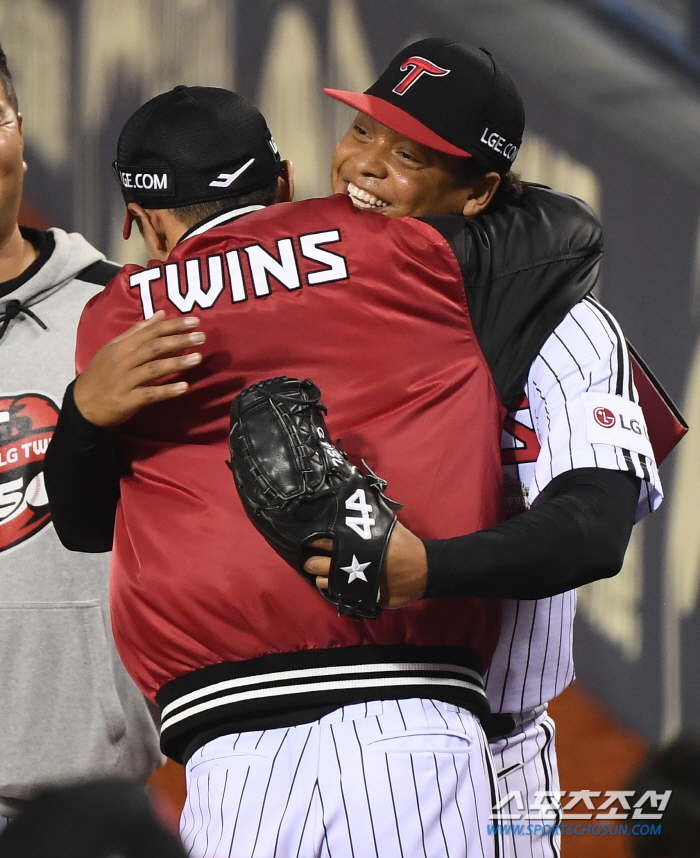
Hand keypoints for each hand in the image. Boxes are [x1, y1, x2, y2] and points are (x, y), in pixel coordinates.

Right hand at [73, 310, 205, 426]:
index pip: (150, 332)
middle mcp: (123, 361)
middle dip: (179, 341)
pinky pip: (149, 394)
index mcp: (121, 347)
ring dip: (176, 363)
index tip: (194, 321)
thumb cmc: (102, 374)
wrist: (82, 404)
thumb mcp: (114, 348)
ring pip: (153, 369)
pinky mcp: (127, 400)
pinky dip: (166, 391)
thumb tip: (161, 314)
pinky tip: (184, 387)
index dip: (173, 326)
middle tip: (201, 337)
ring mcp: (125, 381)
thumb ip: (138, 331)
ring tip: (198, 358)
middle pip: (153, 348)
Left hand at [304, 520, 427, 608]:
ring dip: (319, 575)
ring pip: (322, 580)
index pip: (321, 539)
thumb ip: (369, 512)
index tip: (307, 537)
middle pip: (315, 562)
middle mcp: (347, 561)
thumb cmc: (403, 544)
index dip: (312, 539)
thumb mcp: (384, 523)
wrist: (422, 569)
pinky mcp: (357, 595)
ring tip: (321, 571)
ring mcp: (351, 580)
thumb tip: (357, 487)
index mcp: (352, 540)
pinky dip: (332, 588)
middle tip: (309, 557)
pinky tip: (334, 582)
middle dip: (309, 559)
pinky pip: (337, 593)